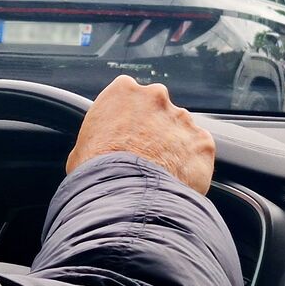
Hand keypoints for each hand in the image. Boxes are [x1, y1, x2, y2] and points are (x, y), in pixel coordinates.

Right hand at [67, 76, 215, 194]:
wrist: (125, 194)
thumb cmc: (96, 172)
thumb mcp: (81, 149)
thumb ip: (97, 138)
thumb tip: (95, 152)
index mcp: (123, 91)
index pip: (128, 96)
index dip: (127, 119)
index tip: (125, 136)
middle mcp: (156, 97)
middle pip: (158, 109)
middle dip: (154, 129)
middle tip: (144, 156)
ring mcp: (182, 118)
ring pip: (181, 130)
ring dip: (174, 147)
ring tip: (160, 175)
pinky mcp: (203, 141)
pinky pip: (199, 151)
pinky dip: (191, 165)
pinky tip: (176, 182)